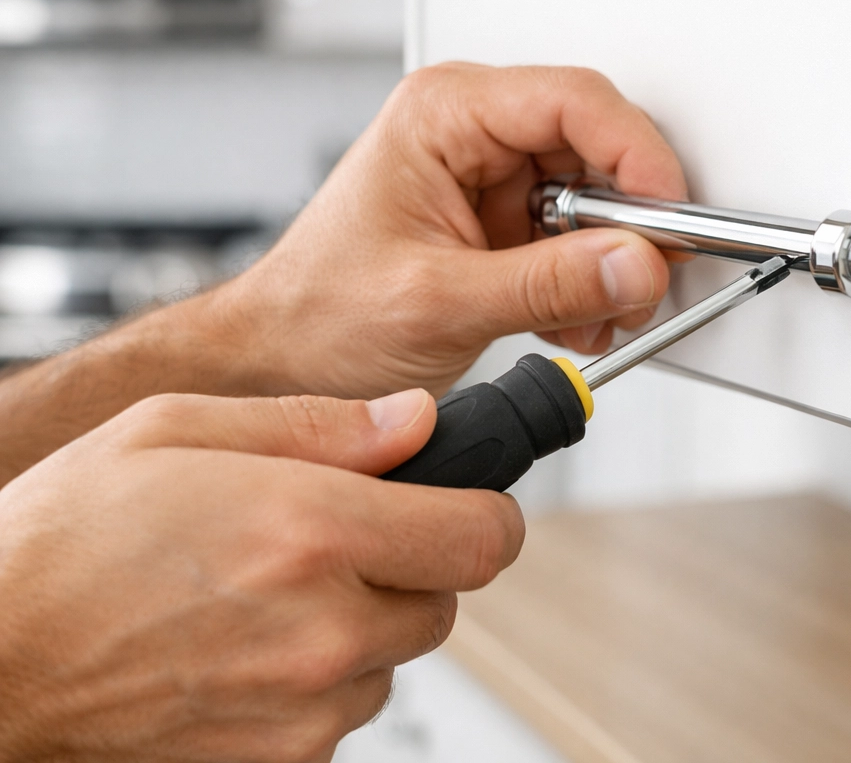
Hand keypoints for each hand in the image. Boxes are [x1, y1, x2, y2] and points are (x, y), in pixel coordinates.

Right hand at [0, 387, 522, 761]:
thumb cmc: (66, 538)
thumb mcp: (180, 428)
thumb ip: (320, 423)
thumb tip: (415, 420)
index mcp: (310, 527)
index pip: (480, 535)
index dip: (486, 511)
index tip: (467, 499)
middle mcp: (321, 626)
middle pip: (448, 597)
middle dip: (414, 560)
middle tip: (343, 534)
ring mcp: (303, 707)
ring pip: (397, 655)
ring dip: (364, 620)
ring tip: (275, 588)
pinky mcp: (278, 762)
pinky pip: (345, 708)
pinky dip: (322, 675)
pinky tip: (250, 643)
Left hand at [220, 62, 686, 399]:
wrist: (286, 359)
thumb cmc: (319, 312)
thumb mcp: (437, 301)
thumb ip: (546, 285)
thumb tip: (634, 265)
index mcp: (443, 114)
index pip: (574, 102)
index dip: (638, 156)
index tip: (671, 217)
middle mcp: (471, 132)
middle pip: (595, 149)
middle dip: (627, 225)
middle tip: (639, 282)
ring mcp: (489, 178)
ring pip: (595, 201)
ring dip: (608, 264)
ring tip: (594, 315)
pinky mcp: (501, 222)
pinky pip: (576, 239)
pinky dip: (587, 284)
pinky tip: (570, 320)